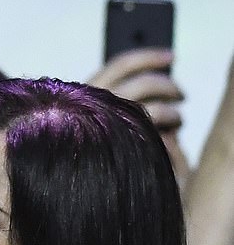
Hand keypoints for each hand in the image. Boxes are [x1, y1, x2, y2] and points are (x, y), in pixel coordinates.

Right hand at [88, 49, 189, 188]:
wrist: (64, 187)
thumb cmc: (74, 155)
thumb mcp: (86, 121)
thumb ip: (107, 104)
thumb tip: (146, 86)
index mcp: (84, 95)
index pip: (122, 65)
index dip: (148, 57)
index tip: (170, 56)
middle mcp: (96, 108)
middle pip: (145, 83)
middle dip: (169, 87)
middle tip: (180, 95)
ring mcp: (110, 130)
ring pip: (156, 110)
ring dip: (173, 115)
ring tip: (177, 124)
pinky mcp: (124, 152)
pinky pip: (157, 138)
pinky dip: (168, 138)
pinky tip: (169, 145)